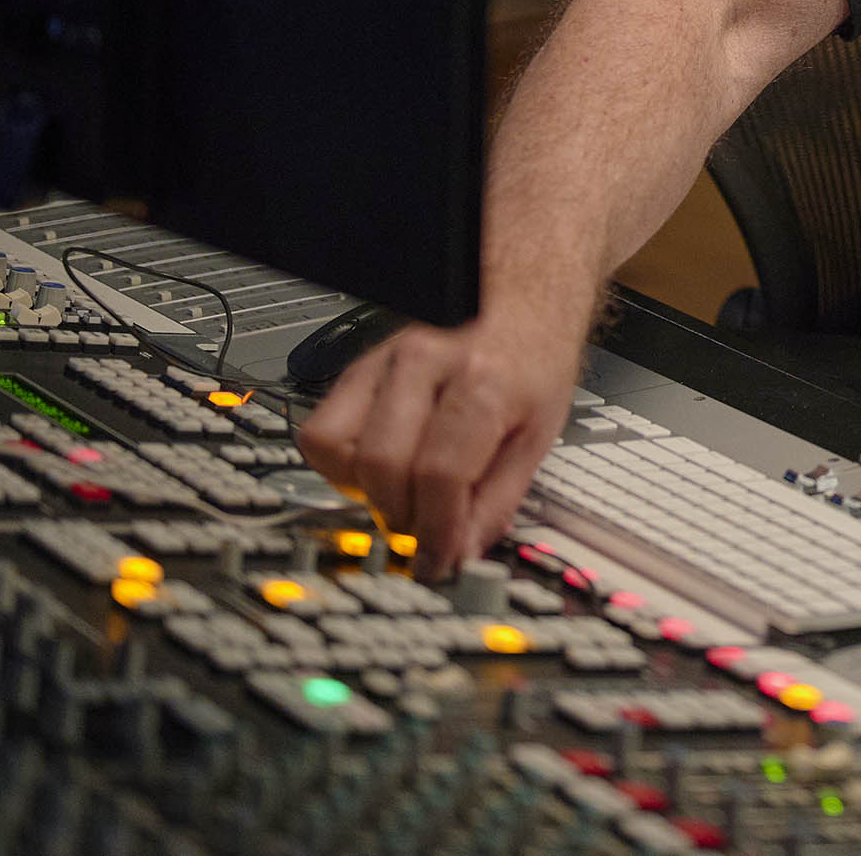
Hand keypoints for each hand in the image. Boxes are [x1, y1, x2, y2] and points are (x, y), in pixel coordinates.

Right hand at [295, 301, 585, 575]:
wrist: (515, 300)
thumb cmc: (531, 361)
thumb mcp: (539, 435)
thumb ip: (498, 501)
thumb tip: (458, 555)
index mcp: (484, 381)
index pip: (441, 474)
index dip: (436, 531)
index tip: (439, 559)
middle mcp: (428, 363)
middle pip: (384, 464)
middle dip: (402, 516)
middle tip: (423, 530)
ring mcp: (386, 360)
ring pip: (341, 448)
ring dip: (368, 491)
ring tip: (404, 494)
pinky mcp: (358, 367)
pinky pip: (321, 430)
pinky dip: (341, 464)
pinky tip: (378, 467)